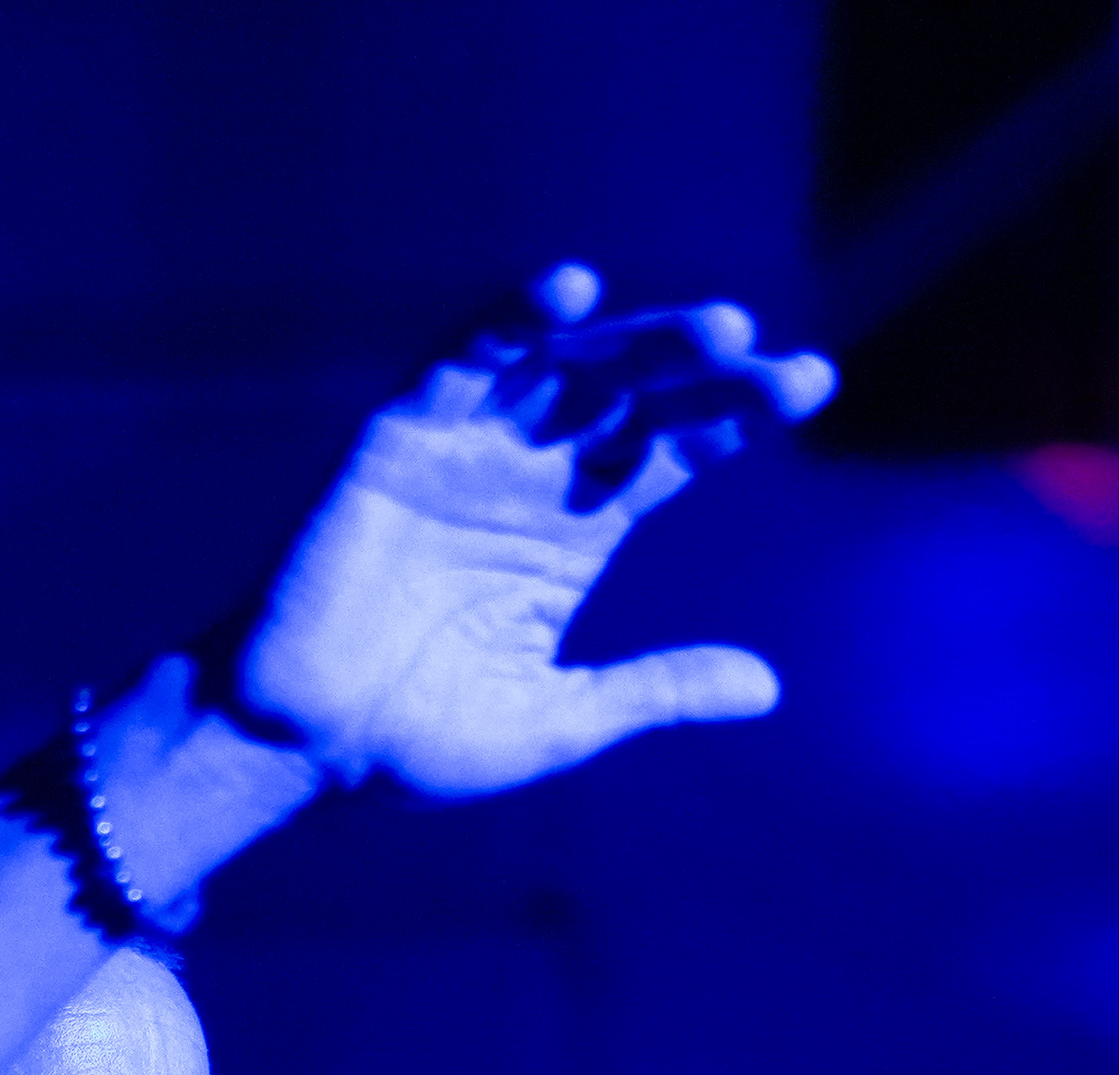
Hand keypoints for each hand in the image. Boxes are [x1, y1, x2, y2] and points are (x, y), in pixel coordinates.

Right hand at [233, 265, 833, 798]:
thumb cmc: (416, 740)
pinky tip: (576, 286)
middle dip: (705, 370)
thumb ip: (656, 692)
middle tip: (772, 356)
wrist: (303, 744)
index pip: (675, 449)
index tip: (815, 383)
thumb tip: (771, 688)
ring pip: (566, 365)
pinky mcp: (400, 437)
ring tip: (715, 328)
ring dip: (637, 339)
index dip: (738, 413)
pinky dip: (514, 314)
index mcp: (576, 532)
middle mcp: (531, 475)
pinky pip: (462, 357)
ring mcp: (467, 449)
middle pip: (636, 395)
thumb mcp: (561, 721)